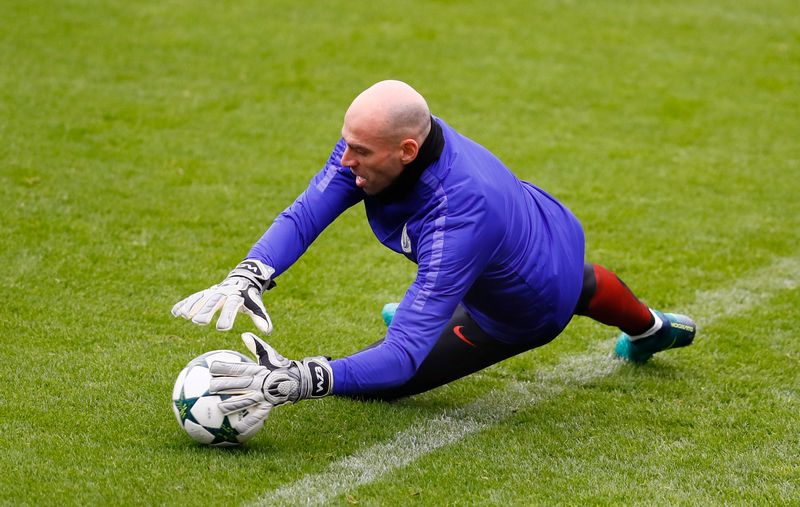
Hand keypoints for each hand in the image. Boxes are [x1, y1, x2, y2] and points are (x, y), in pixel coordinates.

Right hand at [171, 259, 274, 333]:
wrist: (244, 277)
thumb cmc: (250, 296)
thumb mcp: (256, 305)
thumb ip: (260, 317)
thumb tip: (267, 331)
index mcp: (237, 296)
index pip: (233, 306)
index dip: (228, 316)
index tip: (223, 328)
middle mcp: (224, 292)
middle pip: (214, 301)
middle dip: (206, 311)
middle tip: (198, 322)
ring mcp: (213, 291)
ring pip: (202, 298)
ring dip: (192, 306)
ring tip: (183, 316)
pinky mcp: (206, 292)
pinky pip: (194, 297)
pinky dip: (185, 304)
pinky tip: (175, 312)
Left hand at [209, 333, 332, 420]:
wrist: (299, 380)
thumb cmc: (281, 366)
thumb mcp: (270, 354)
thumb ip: (256, 346)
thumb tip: (244, 334)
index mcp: (257, 370)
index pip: (238, 368)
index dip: (225, 367)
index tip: (211, 367)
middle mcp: (259, 383)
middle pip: (239, 384)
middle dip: (224, 386)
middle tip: (209, 388)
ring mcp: (264, 395)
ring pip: (245, 400)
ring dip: (232, 404)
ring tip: (219, 408)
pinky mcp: (268, 405)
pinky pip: (257, 416)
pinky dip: (248, 423)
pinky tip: (237, 430)